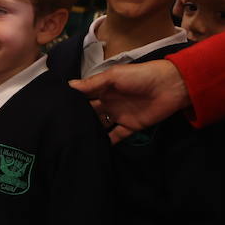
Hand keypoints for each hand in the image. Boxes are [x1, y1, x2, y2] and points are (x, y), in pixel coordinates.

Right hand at [69, 60, 188, 143]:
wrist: (170, 87)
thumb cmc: (140, 76)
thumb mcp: (114, 76)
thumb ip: (93, 83)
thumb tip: (69, 86)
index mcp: (103, 88)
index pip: (83, 95)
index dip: (71, 101)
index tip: (54, 109)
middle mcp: (108, 101)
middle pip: (89, 112)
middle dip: (77, 118)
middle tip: (60, 128)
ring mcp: (118, 115)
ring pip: (100, 125)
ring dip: (90, 131)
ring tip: (72, 140)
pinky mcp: (130, 127)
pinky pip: (115, 136)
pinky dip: (106, 142)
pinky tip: (93, 148)